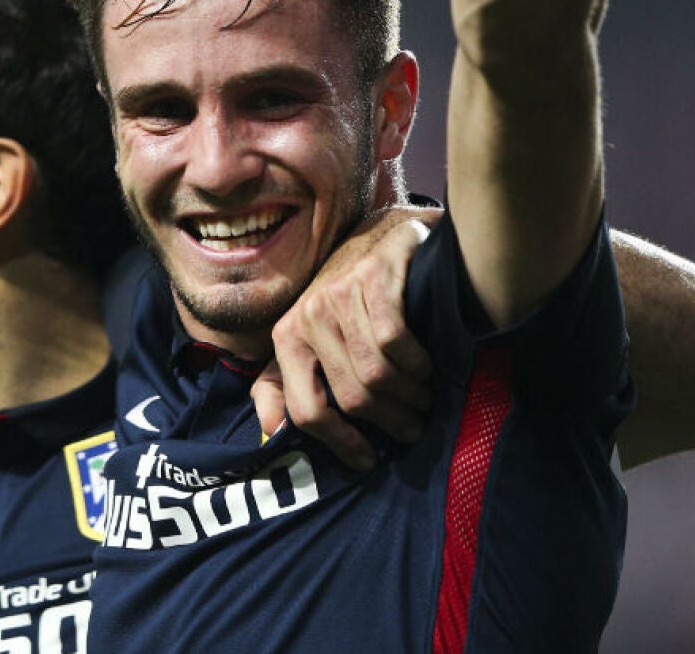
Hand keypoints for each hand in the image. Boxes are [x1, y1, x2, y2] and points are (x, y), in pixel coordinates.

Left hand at [255, 205, 439, 469]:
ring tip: (423, 402)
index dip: (340, 443)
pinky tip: (426, 366)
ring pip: (376, 373)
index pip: (306, 410)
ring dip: (408, 397)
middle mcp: (307, 315)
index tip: (368, 460)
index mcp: (286, 338)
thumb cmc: (347, 298)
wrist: (382, 235)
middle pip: (352, 396)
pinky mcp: (373, 276)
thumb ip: (284, 382)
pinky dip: (416, 363)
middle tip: (411, 428)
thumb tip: (268, 434)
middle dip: (388, 422)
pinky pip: (396, 340)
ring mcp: (338, 293)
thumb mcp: (309, 338)